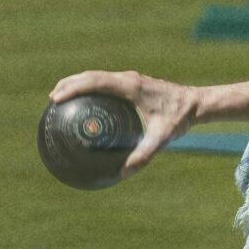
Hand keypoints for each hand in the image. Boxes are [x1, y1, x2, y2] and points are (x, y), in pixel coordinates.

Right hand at [48, 70, 199, 174]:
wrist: (197, 103)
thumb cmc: (180, 118)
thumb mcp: (162, 138)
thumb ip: (144, 154)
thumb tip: (124, 173)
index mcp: (131, 86)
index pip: (96, 81)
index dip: (74, 87)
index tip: (57, 98)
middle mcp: (128, 79)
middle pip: (91, 75)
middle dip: (69, 84)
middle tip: (52, 98)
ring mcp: (130, 80)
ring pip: (97, 76)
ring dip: (78, 82)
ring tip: (60, 97)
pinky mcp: (133, 83)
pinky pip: (106, 83)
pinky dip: (91, 88)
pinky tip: (85, 104)